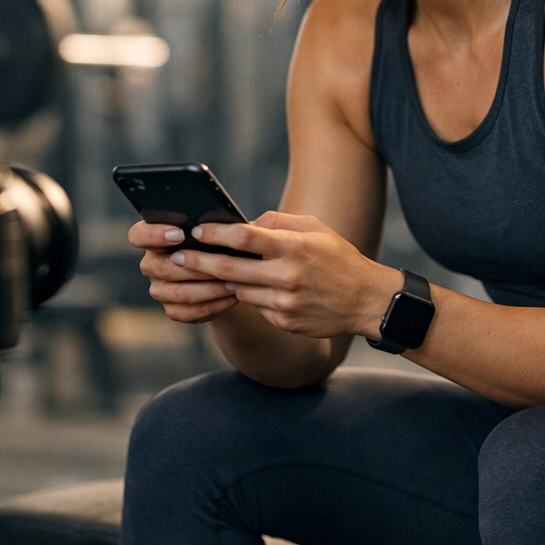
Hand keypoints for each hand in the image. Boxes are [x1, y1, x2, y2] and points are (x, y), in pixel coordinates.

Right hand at [128, 222, 238, 323]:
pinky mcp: (172, 309)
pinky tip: (232, 297)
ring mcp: (159, 289)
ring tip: (233, 281)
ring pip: (179, 292)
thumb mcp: (212, 228)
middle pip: (162, 268)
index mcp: (154, 238)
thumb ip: (208, 224)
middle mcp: (152, 264)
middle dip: (195, 266)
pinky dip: (213, 304)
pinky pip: (188, 312)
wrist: (225, 271)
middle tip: (222, 262)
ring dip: (209, 288)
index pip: (138, 236)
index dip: (154, 235)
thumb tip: (219, 223)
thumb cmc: (216, 241)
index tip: (180, 234)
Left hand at [169, 211, 400, 338]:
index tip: (196, 230)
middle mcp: (287, 276)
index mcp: (293, 248)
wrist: (366, 300)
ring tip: (203, 270)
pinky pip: (256, 306)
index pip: (244, 238)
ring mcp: (284, 302)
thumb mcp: (315, 228)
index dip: (215, 234)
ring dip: (221, 280)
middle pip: (230, 268)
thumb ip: (279, 223)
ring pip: (239, 290)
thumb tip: (246, 223)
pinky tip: (247, 288)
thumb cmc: (338, 257)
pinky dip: (249, 295)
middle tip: (177, 257)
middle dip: (199, 262)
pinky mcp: (284, 321)